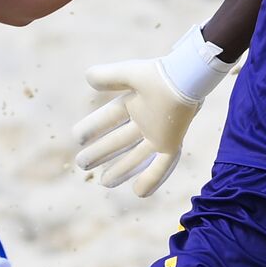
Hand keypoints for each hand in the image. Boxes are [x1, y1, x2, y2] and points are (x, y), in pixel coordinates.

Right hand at [73, 26, 232, 195]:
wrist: (188, 78)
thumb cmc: (160, 74)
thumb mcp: (130, 74)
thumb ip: (109, 76)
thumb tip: (88, 77)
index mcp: (135, 102)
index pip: (109, 118)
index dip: (94, 127)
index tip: (77, 137)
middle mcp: (146, 120)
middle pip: (119, 141)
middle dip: (101, 152)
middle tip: (82, 164)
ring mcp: (159, 133)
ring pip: (137, 156)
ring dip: (121, 169)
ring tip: (104, 182)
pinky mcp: (172, 142)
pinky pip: (162, 165)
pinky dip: (151, 178)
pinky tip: (138, 193)